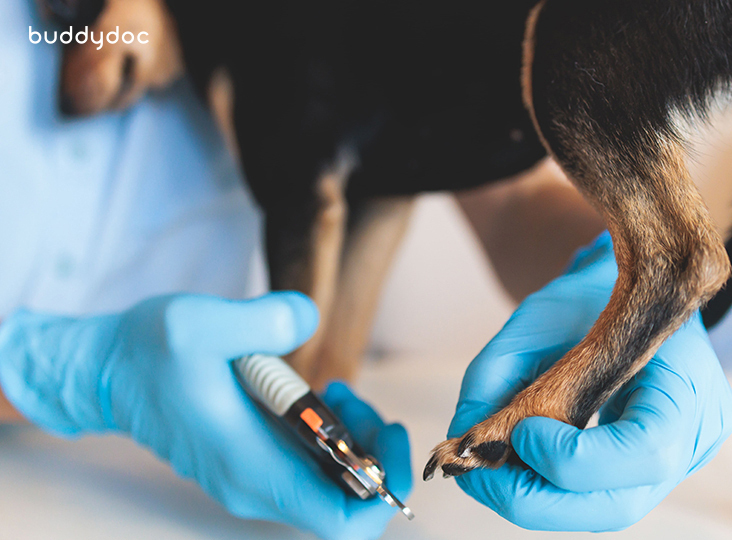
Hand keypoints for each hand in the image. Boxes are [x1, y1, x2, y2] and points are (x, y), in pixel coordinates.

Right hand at [0, 293, 411, 539]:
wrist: (105, 371)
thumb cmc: (147, 352)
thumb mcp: (202, 323)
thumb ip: (264, 320)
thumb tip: (308, 320)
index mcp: (252, 468)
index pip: (340, 521)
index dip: (382, 489)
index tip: (390, 436)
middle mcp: (255, 486)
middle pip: (346, 499)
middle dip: (373, 450)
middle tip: (356, 397)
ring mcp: (252, 479)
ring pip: (331, 483)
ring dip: (353, 440)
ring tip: (338, 391)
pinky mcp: (251, 463)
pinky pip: (311, 467)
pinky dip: (330, 437)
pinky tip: (319, 396)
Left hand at [447, 232, 731, 530]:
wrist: (633, 286)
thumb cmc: (593, 294)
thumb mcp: (537, 317)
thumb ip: (494, 375)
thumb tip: (461, 440)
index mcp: (687, 381)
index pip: (646, 451)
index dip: (575, 460)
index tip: (522, 433)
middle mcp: (697, 431)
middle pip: (620, 504)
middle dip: (540, 499)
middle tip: (483, 476)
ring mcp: (683, 457)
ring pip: (606, 509)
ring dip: (539, 499)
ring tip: (494, 468)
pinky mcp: (657, 468)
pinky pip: (602, 495)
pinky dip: (554, 488)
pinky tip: (524, 462)